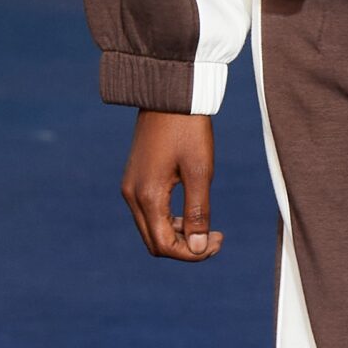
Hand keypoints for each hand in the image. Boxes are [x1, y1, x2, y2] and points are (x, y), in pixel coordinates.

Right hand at [121, 109, 222, 260]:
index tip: (217, 241)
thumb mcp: (200, 171)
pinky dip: (168, 220)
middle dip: (185, 247)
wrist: (170, 94)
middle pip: (155, 242)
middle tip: (215, 237)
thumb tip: (198, 249)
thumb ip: (198, 212)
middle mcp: (132, 195)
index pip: (165, 246)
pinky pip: (148, 212)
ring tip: (206, 224)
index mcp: (148, 196)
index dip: (192, 254)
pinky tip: (190, 210)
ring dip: (177, 234)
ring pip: (151, 229)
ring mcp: (130, 186)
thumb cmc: (189, 129)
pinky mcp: (134, 178)